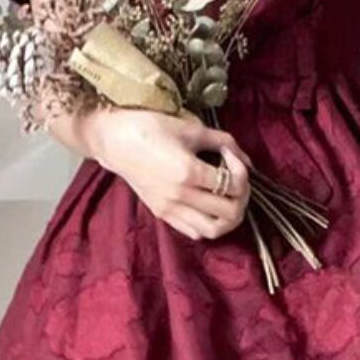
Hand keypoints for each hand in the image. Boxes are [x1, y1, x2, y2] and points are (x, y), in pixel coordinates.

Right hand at [82, 108, 252, 240]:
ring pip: (214, 230)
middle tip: (236, 180)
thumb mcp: (191, 129)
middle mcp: (180, 196)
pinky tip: (209, 206)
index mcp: (188, 172)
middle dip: (242, 195)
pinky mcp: (162, 214)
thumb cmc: (150, 128)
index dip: (242, 170)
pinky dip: (209, 224)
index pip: (232, 184)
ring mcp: (170, 209)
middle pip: (230, 212)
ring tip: (228, 199)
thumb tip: (246, 158)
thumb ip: (223, 142)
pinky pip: (194, 232)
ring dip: (229, 217)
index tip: (231, 156)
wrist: (114, 141)